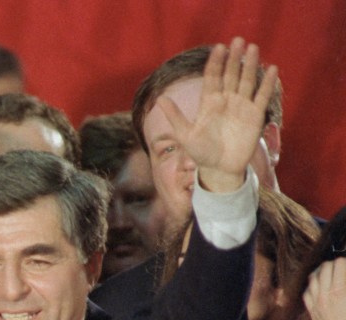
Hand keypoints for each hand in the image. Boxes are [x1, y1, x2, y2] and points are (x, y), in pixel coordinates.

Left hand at [158, 37, 278, 192]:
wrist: (219, 170)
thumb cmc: (200, 153)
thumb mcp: (184, 135)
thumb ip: (175, 116)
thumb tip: (159, 99)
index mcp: (209, 103)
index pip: (212, 77)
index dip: (215, 63)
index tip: (218, 48)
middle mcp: (226, 101)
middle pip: (231, 75)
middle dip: (234, 58)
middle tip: (237, 40)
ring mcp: (241, 107)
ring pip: (247, 81)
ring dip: (250, 65)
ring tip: (253, 48)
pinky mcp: (255, 116)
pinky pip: (261, 97)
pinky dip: (267, 84)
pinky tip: (272, 70)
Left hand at [304, 257, 345, 319]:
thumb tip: (344, 278)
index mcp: (341, 292)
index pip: (340, 263)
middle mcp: (325, 295)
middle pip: (326, 266)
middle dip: (338, 264)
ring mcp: (316, 304)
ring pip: (314, 277)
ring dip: (325, 271)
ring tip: (336, 273)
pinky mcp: (312, 312)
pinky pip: (308, 291)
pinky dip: (315, 284)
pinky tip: (324, 285)